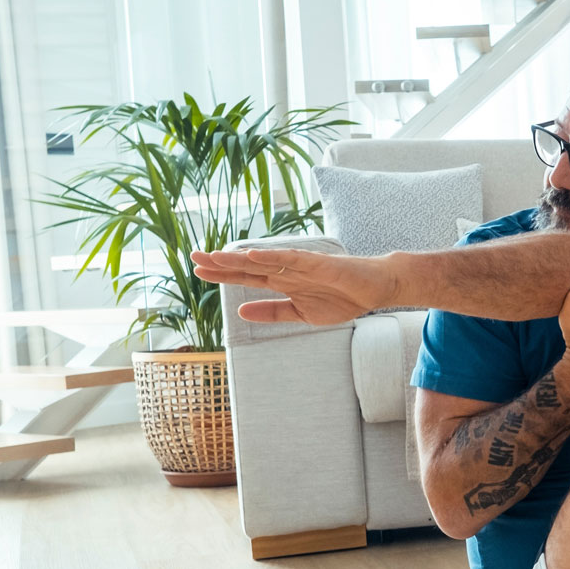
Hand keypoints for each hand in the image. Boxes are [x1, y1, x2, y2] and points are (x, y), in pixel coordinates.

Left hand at [190, 247, 398, 324]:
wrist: (375, 289)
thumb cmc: (342, 298)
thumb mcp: (301, 313)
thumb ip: (273, 312)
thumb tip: (241, 312)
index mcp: (283, 284)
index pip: (247, 277)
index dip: (223, 274)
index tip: (198, 270)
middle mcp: (288, 272)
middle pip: (249, 266)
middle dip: (222, 262)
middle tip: (194, 257)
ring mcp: (302, 266)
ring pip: (265, 261)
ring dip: (240, 258)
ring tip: (215, 256)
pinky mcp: (319, 264)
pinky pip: (292, 260)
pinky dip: (273, 257)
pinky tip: (254, 255)